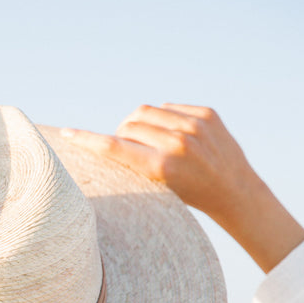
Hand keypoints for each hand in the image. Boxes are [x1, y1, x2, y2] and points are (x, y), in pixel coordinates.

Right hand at [62, 104, 303, 272]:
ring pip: (146, 111)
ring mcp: (194, 125)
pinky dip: (163, 118)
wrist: (236, 192)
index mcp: (163, 167)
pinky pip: (169, 106)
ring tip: (148, 140)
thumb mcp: (161, 187)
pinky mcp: (206, 113)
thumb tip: (119, 131)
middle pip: (129, 124)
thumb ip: (138, 160)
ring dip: (139, 123)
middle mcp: (178, 142)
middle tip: (128, 148)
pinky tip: (173, 134)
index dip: (87, 140)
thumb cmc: (192, 196)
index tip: (68, 133)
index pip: (114, 146)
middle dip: (122, 133)